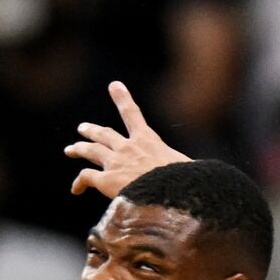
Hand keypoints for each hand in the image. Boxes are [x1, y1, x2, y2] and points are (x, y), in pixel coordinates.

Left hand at [64, 81, 189, 197]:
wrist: (169, 194)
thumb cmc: (184, 182)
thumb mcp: (188, 168)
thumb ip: (188, 168)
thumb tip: (207, 173)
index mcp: (148, 140)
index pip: (133, 114)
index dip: (122, 98)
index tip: (114, 85)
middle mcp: (128, 147)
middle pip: (105, 134)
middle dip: (92, 130)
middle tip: (82, 128)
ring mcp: (115, 162)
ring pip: (90, 150)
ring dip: (80, 148)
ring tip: (71, 149)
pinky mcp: (106, 179)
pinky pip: (86, 176)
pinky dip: (79, 182)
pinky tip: (76, 189)